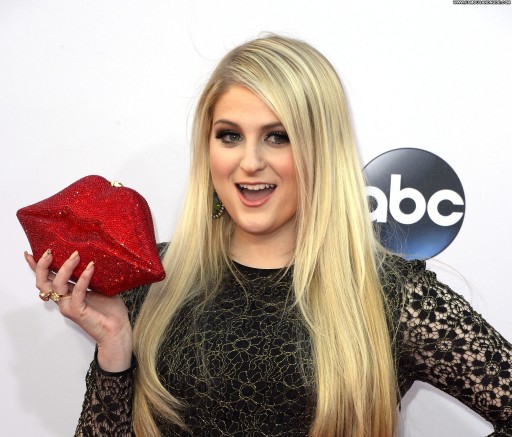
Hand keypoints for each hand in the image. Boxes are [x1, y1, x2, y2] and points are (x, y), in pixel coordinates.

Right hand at [25, 249, 132, 371]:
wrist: (117, 330)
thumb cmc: (110, 310)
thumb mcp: (101, 287)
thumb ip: (92, 276)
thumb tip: (95, 256)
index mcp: (67, 293)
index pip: (47, 278)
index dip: (37, 267)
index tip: (30, 253)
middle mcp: (64, 299)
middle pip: (43, 282)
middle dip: (43, 265)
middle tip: (51, 251)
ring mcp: (69, 306)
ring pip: (57, 285)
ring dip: (66, 268)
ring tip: (76, 255)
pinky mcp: (77, 311)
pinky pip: (77, 292)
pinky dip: (83, 278)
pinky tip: (90, 267)